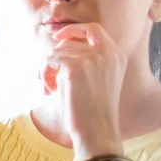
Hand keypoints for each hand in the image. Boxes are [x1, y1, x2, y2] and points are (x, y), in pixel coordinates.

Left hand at [41, 23, 127, 157]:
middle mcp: (108, 53)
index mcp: (117, 56)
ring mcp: (93, 58)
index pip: (93, 29)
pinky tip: (49, 91)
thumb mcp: (95, 79)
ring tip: (50, 88)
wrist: (97, 132)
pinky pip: (49, 60)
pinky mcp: (75, 67)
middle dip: (54, 59)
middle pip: (69, 42)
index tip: (57, 38)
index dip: (73, 30)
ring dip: (47, 70)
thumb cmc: (93, 110)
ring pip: (56, 52)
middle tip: (49, 79)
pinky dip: (44, 74)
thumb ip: (83, 59)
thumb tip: (57, 44)